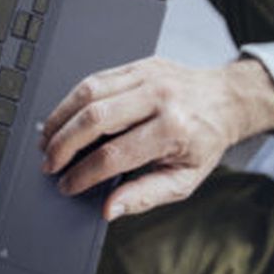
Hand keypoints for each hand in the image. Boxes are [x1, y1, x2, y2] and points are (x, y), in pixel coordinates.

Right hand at [39, 56, 273, 219]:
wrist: (226, 99)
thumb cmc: (205, 141)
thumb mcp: (184, 179)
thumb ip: (146, 195)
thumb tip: (110, 209)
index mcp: (173, 129)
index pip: (114, 154)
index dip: (84, 174)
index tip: (68, 185)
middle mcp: (159, 98)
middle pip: (95, 119)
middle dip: (64, 145)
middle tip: (49, 164)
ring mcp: (148, 76)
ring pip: (89, 93)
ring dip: (61, 119)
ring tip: (47, 141)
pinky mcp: (138, 65)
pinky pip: (96, 79)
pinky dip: (72, 101)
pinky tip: (63, 118)